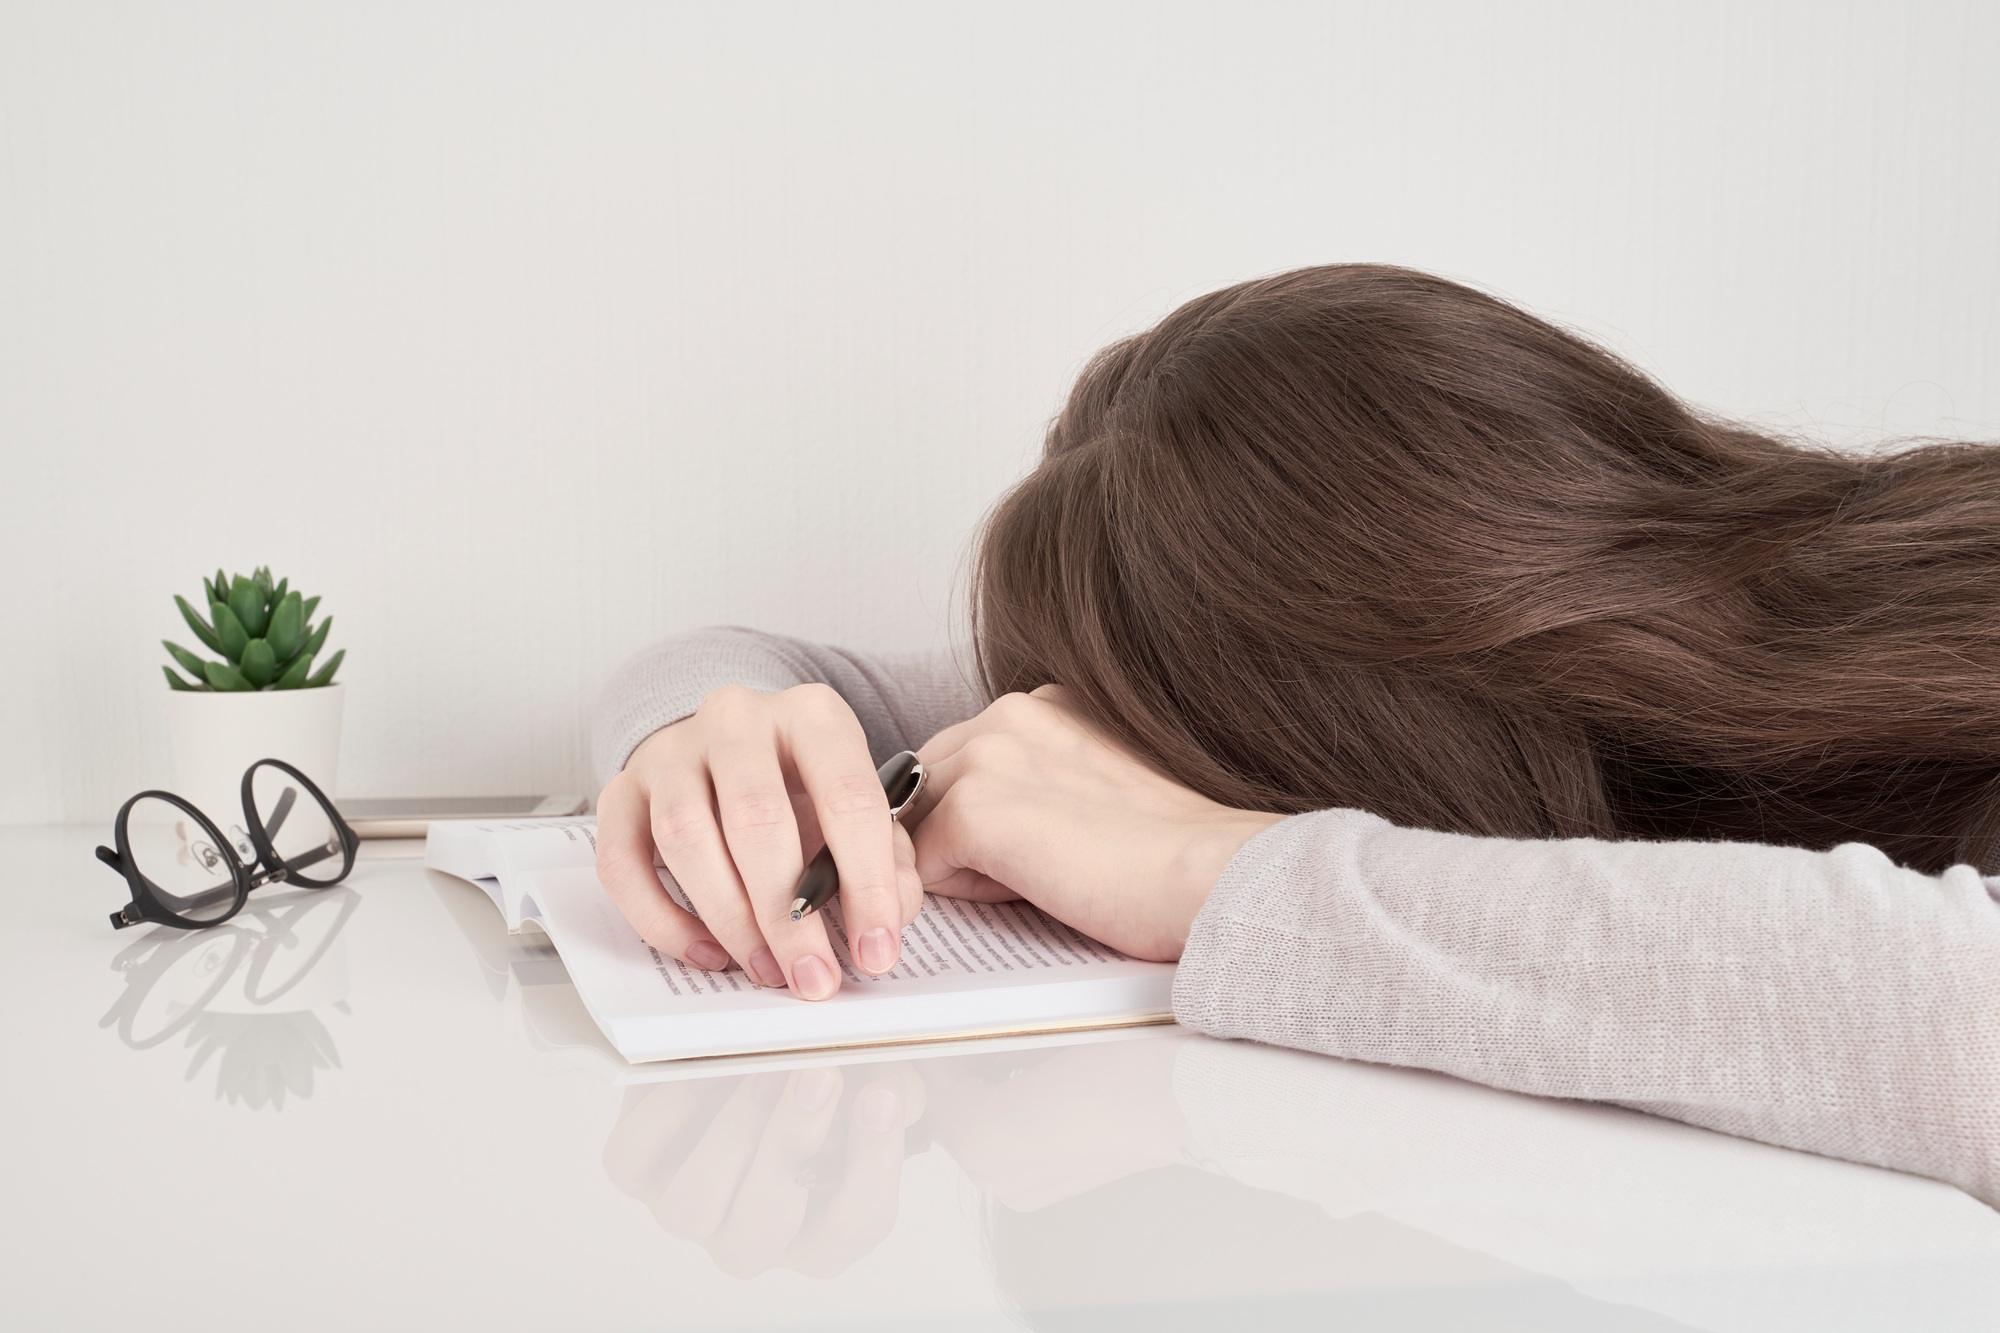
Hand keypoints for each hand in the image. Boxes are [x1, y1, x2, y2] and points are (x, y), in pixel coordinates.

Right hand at [594, 683, 924, 999]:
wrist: (730, 751)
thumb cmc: (804, 789)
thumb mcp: (858, 810)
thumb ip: (887, 861)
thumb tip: (884, 925)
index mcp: (812, 715)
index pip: (848, 797)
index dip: (867, 883)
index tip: (876, 950)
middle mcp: (737, 719)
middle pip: (756, 819)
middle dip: (788, 916)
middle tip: (812, 978)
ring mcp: (671, 751)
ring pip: (685, 838)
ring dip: (729, 919)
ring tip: (765, 969)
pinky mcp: (620, 790)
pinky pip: (622, 863)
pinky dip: (662, 920)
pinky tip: (707, 952)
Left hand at [601, 1063, 923, 1277]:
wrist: (752, 1053)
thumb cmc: (826, 1072)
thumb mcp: (875, 1075)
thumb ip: (894, 1085)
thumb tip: (893, 1084)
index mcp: (822, 1230)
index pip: (855, 1222)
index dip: (871, 1161)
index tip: (884, 1093)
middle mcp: (750, 1237)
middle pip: (764, 1223)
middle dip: (793, 1142)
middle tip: (820, 1071)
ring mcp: (688, 1210)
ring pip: (695, 1205)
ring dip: (731, 1129)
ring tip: (762, 1063)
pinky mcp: (636, 1171)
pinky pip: (634, 1158)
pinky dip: (664, 1109)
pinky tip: (701, 1059)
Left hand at [909, 686, 1282, 960]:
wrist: (1209, 873)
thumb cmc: (1170, 852)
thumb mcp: (1093, 784)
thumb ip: (1032, 780)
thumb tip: (971, 822)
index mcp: (1044, 704)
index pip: (961, 758)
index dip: (987, 814)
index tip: (1049, 841)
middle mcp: (1010, 712)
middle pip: (926, 785)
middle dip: (959, 831)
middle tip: (1043, 864)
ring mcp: (988, 756)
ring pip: (919, 822)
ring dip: (961, 860)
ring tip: (1041, 873)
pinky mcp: (975, 810)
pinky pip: (923, 867)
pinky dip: (965, 892)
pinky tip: (1035, 888)